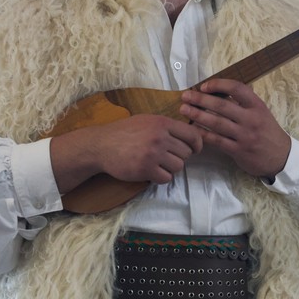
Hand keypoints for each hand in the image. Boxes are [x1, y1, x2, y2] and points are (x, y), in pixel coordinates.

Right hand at [50, 114, 202, 192]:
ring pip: (178, 166)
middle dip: (179, 157)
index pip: (193, 135)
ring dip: (170, 168)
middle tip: (166, 157)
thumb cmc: (124, 132)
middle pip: (186, 153)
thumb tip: (189, 134)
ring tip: (158, 164)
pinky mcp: (145, 169)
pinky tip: (152, 172)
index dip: (197, 145)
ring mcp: (153, 153)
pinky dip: (161, 177)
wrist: (101, 145)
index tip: (195, 150)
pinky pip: (166, 178)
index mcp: (162, 123)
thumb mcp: (147, 120)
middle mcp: (160, 137)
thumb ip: (167, 126)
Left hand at [179, 79, 291, 178]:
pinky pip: (217, 141)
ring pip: (217, 123)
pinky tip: (192, 130)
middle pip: (222, 106)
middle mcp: (251, 119)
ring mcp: (244, 135)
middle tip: (185, 96)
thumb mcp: (261, 112)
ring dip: (198, 115)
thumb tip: (222, 89)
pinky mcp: (238, 150)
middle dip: (201, 99)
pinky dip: (203, 134)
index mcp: (257, 106)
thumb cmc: (267, 131)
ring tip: (184, 110)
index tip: (204, 86)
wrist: (280, 156)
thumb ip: (244, 102)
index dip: (219, 85)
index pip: (237, 89)